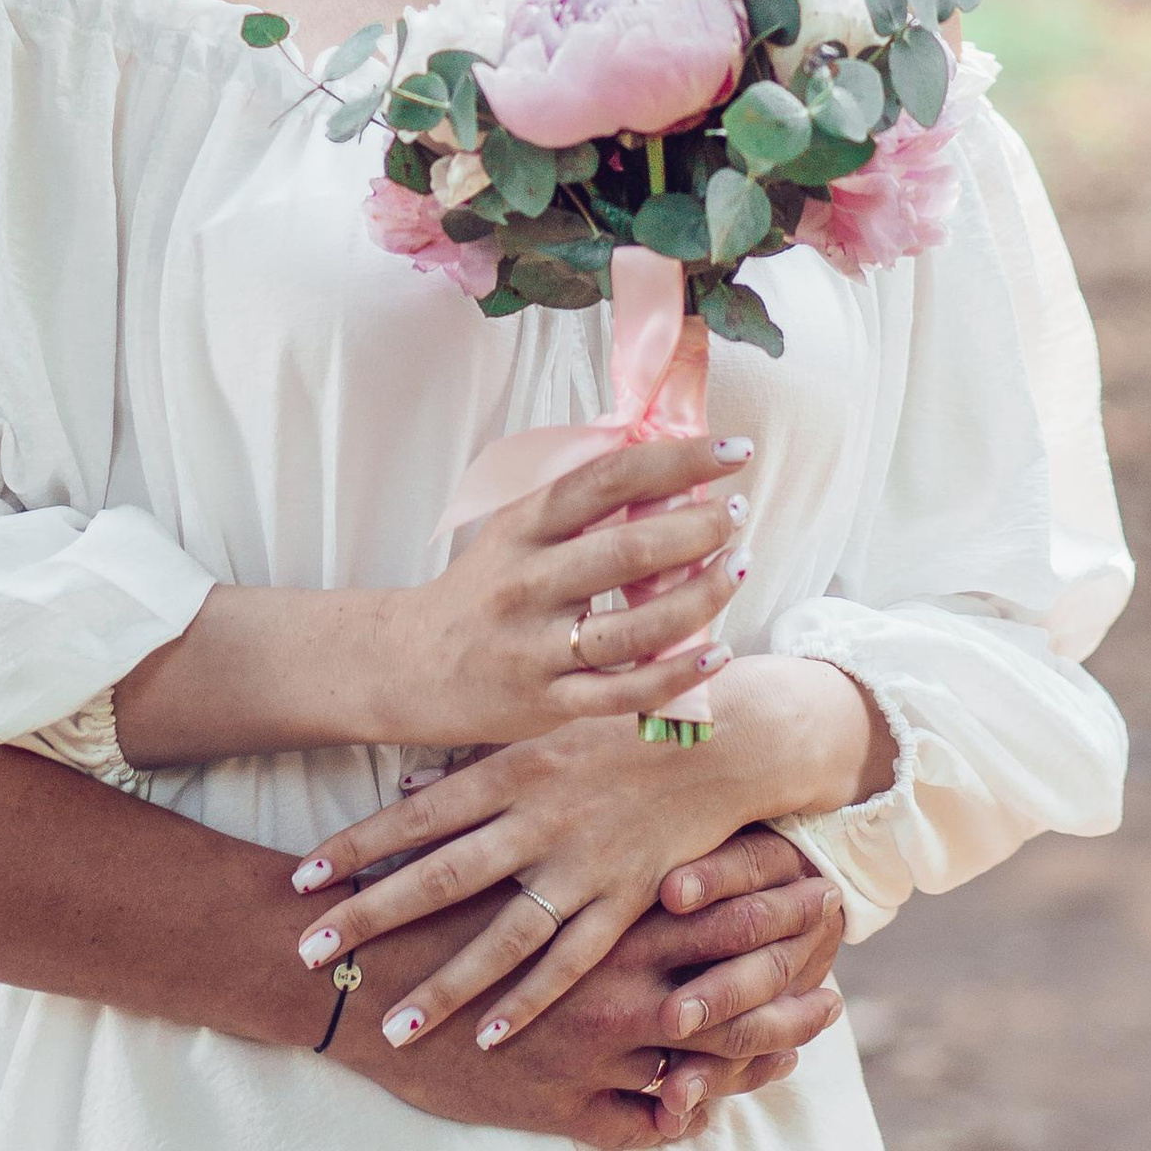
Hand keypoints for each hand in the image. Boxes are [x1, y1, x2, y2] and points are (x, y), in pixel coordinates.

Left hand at [291, 654, 878, 1053]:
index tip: (299, 882)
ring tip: (389, 1026)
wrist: (727, 742)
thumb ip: (473, 763)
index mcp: (512, 769)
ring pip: (501, 937)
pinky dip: (528, 1002)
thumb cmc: (622, 730)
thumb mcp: (541, 730)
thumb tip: (404, 787)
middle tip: (309, 954)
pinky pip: (570, 962)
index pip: (415, 816)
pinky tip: (486, 1038)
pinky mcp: (626, 902)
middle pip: (441, 877)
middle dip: (371, 916)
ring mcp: (584, 867)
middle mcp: (540, 820)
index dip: (355, 847)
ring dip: (443, 984)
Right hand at [358, 836, 845, 1149]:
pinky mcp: (557, 1095)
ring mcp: (591, 1036)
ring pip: (703, 1050)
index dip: (776, 901)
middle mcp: (612, 968)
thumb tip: (581, 748)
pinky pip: (638, 1118)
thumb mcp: (486, 824)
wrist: (342, 970)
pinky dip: (678, 1117)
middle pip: (733, 977)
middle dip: (790, 984)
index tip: (826, 898)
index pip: (721, 901)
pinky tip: (702, 1113)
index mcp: (603, 896)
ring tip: (806, 1052)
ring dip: (757, 1058)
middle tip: (841, 994)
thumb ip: (546, 795)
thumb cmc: (411, 890)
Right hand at [380, 432, 753, 750]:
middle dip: (697, 529)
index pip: (607, 480)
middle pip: (626, 551)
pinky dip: (679, 673)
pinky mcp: (548, 701)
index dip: (677, 461)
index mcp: (523, 526)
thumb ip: (578, 502)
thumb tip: (663, 459)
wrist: (410, 665)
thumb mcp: (513, 531)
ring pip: (634, 626)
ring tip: (740, 568)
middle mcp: (528, 582)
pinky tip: (719, 652)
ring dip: (701, 596)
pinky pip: (625, 691)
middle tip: (737, 515)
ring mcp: (537, 647)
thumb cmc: (481, 590)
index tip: (731, 449)